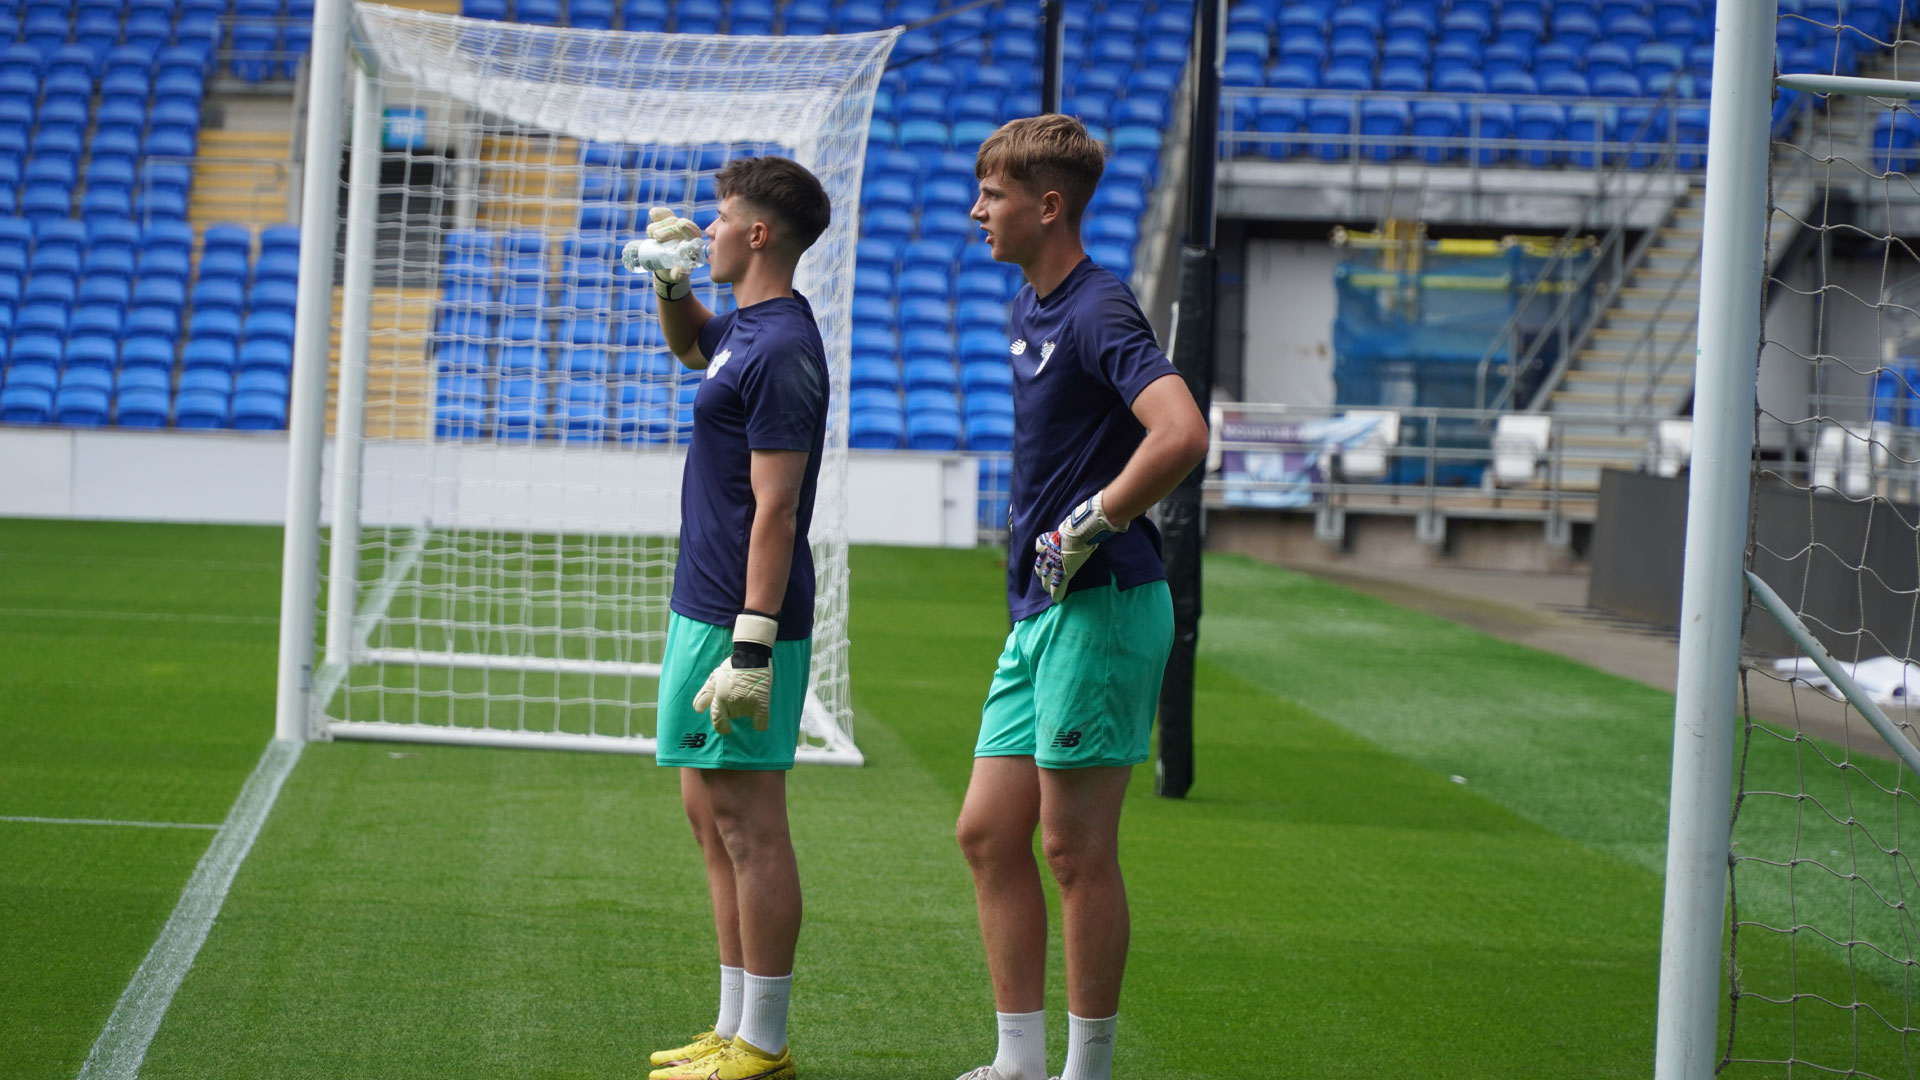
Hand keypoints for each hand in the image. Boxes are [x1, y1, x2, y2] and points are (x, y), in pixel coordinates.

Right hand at [645, 206, 701, 299]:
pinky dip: (658, 213)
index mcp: (694, 243)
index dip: (688, 227)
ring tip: (652, 236)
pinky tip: (653, 213)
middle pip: (678, 224)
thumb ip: (681, 274)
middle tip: (657, 237)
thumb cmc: (676, 272)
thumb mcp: (679, 275)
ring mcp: (675, 227)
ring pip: (668, 220)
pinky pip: (662, 215)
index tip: (680, 225)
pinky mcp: (664, 224)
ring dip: (658, 225)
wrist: (666, 268)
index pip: (693, 231)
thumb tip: (682, 269)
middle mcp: (686, 233)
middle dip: (667, 229)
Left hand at [691, 612, 778, 734]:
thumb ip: (705, 695)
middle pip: (733, 716)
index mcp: (719, 697)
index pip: (717, 720)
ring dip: (747, 708)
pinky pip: (761, 722)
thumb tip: (697, 710)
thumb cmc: (732, 666)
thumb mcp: (715, 678)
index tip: (726, 730)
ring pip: (746, 715)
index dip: (721, 727)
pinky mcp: (762, 702)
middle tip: (740, 693)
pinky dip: (759, 724)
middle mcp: (732, 702)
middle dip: (735, 708)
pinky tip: (758, 721)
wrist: (752, 655)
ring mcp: (747, 703)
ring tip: (749, 692)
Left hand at [1033, 491, 1124, 602]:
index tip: (1041, 556)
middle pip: (1041, 563)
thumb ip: (1080, 521)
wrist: (1083, 528)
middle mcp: (1051, 551)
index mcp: (1053, 539)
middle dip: (1041, 571)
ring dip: (1046, 583)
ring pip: (1047, 575)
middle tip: (1041, 576)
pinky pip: (1059, 585)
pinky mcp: (1064, 570)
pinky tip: (1056, 600)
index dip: (1041, 553)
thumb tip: (1098, 510)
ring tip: (1046, 588)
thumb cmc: (1082, 521)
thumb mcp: (1077, 520)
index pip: (1041, 546)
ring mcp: (1057, 561)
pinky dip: (1057, 593)